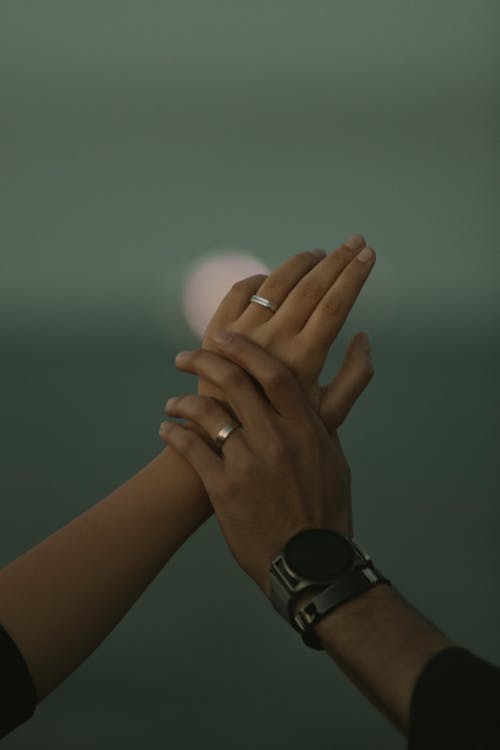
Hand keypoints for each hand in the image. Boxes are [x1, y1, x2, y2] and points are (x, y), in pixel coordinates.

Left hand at [159, 334, 352, 597]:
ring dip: (182, 402)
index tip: (222, 336)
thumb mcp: (336, 459)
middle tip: (185, 356)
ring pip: (206, 414)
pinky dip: (174, 434)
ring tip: (172, 402)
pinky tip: (167, 430)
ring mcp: (248, 464)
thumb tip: (334, 374)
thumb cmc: (326, 509)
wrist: (310, 565)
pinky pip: (190, 450)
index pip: (273, 372)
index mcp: (305, 428)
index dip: (244, 349)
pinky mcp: (223, 490)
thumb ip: (326, 416)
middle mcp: (276, 440)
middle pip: (234, 382)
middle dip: (204, 361)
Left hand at [200, 235, 374, 431]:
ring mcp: (241, 333)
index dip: (354, 275)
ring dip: (300, 263)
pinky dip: (259, 278)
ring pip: (275, 282)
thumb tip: (363, 336)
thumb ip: (355, 377)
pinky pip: (240, 291)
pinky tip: (274, 277)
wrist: (222, 442)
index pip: (335, 304)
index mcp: (303, 359)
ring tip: (319, 255)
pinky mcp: (214, 332)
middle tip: (355, 241)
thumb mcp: (329, 415)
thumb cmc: (283, 433)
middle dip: (337, 260)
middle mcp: (272, 340)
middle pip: (310, 287)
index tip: (369, 254)